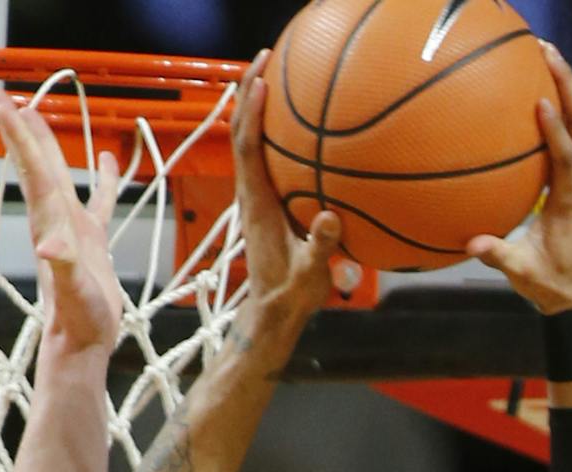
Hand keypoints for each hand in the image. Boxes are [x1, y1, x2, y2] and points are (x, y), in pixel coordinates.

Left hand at [0, 91, 125, 352]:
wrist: (82, 342)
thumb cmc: (77, 318)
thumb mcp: (73, 291)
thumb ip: (64, 266)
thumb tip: (51, 248)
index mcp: (50, 222)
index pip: (33, 167)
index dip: (17, 132)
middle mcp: (56, 219)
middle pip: (36, 163)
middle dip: (20, 130)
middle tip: (2, 97)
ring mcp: (73, 228)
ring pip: (59, 175)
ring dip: (48, 146)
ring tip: (38, 114)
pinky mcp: (92, 241)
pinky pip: (99, 201)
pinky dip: (104, 180)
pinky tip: (108, 160)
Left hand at [231, 50, 354, 333]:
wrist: (272, 314)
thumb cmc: (290, 297)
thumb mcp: (310, 276)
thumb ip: (321, 247)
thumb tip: (330, 217)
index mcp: (258, 206)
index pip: (248, 149)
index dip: (252, 115)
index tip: (261, 82)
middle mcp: (250, 195)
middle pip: (242, 133)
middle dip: (249, 92)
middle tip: (266, 57)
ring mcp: (255, 197)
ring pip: (249, 141)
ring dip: (255, 106)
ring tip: (273, 72)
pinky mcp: (264, 202)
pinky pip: (262, 156)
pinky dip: (269, 130)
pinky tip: (291, 119)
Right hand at [465, 42, 571, 313]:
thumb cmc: (553, 285)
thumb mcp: (524, 274)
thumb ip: (500, 257)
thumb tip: (472, 244)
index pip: (567, 159)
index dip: (557, 130)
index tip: (542, 101)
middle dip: (568, 85)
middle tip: (545, 53)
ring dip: (567, 88)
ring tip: (544, 56)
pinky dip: (561, 108)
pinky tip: (537, 90)